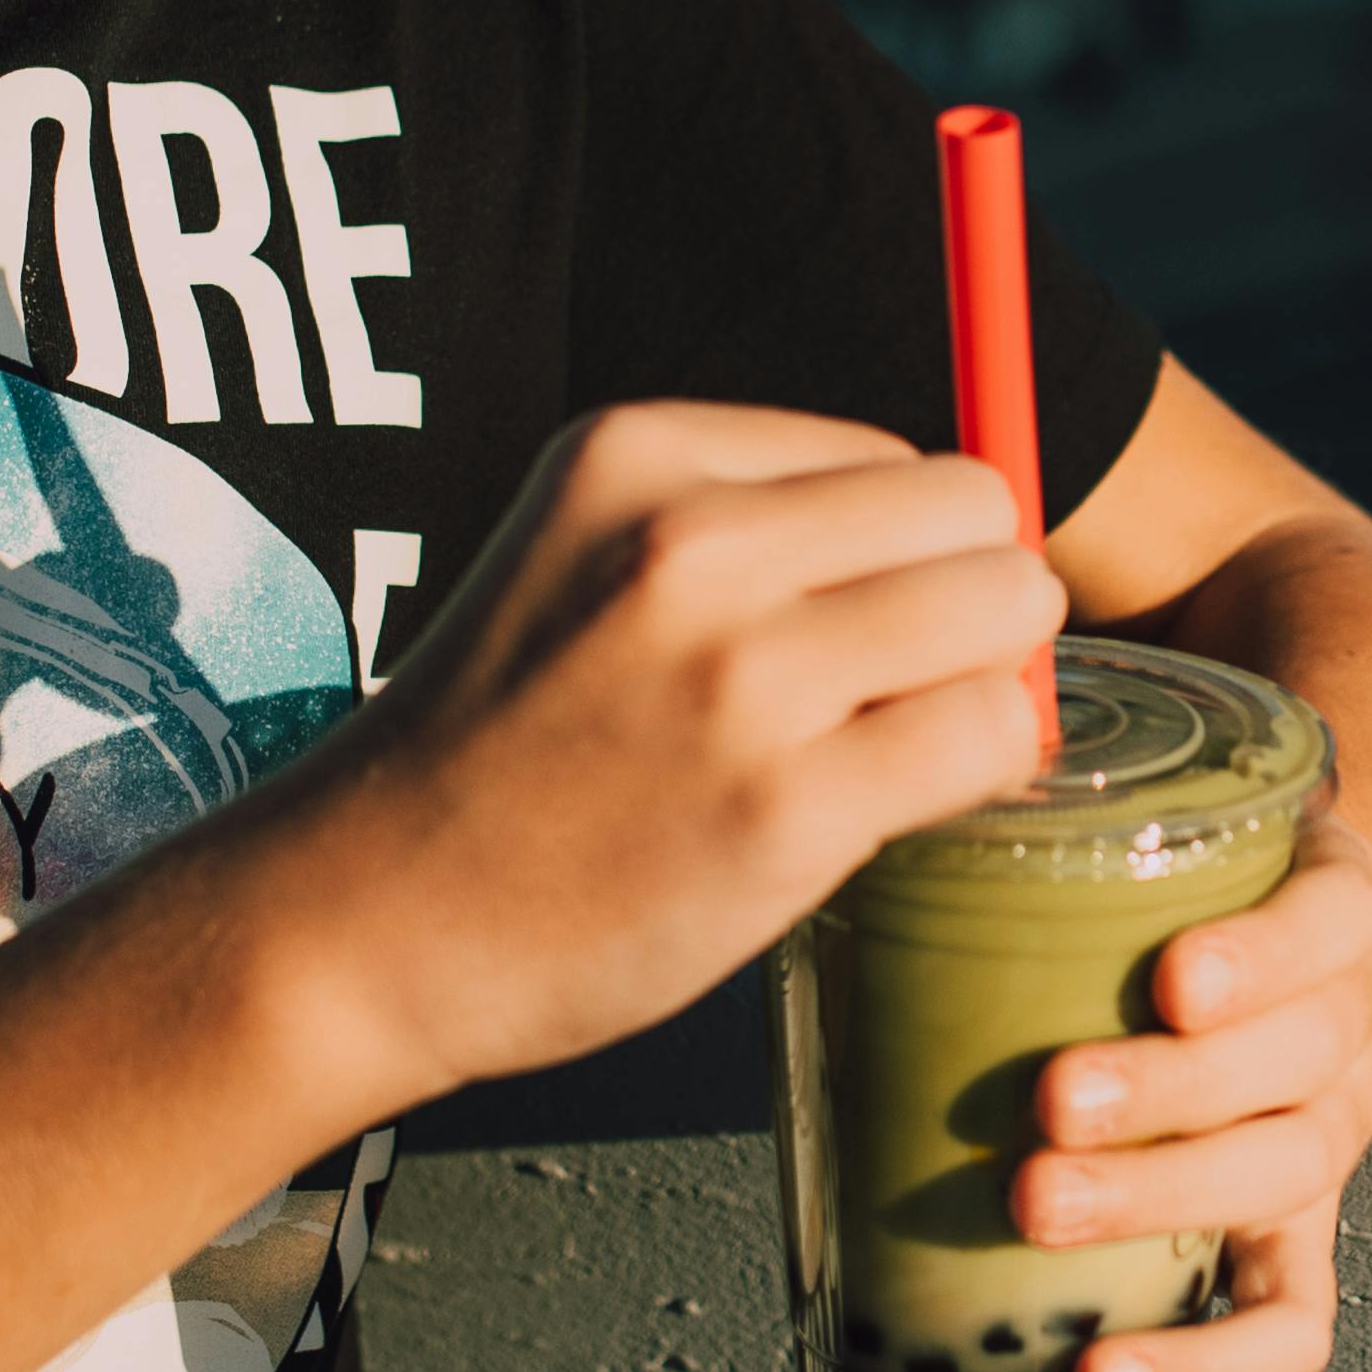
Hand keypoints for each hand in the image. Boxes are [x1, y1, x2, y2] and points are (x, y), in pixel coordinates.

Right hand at [269, 402, 1060, 1121]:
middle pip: (974, 512)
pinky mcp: (784, 808)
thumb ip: (750, 526)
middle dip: (970, 599)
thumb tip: (970, 540)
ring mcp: (741, 676)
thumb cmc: (498, 749)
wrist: (366, 917)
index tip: (840, 631)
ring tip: (887, 748)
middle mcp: (690, 543)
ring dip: (979, 686)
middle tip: (898, 689)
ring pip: (1005, 613)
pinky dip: (974, 773)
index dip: (900, 553)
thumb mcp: (586, 559)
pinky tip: (883, 809)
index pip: (893, 458)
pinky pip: (988, 736)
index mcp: (638, 454)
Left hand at [1013, 816, 1371, 1371]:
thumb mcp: (1167, 823)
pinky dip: (1210, 1365)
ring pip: (1287, 1175)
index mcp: (1329, 906)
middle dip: (1174, 1091)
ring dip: (1161, 1196)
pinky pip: (1288, 1323)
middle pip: (1303, 1061)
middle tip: (1050, 1104)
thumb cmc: (1178, 882)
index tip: (1170, 979)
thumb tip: (897, 806)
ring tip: (1035, 1209)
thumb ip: (1077, 820)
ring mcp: (1324, 1138)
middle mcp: (1344, 1024)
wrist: (1277, 948)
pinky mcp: (1295, 1240)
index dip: (1265, 956)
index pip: (1334, 921)